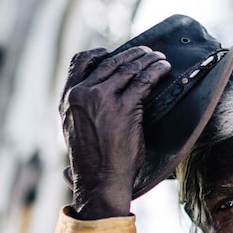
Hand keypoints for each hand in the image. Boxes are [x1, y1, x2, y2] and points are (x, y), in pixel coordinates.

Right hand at [60, 45, 169, 218]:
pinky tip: (164, 69)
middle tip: (146, 52)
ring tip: (158, 58)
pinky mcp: (124, 107)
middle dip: (131, 54)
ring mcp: (103, 99)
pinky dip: (156, 71)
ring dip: (147, 60)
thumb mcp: (74, 130)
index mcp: (67, 98)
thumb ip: (81, 110)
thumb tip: (91, 101)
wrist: (100, 179)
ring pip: (128, 68)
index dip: (100, 54)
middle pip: (110, 62)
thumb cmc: (92, 161)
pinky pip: (144, 80)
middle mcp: (82, 94)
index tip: (113, 52)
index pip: (80, 62)